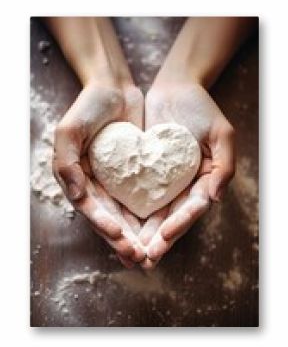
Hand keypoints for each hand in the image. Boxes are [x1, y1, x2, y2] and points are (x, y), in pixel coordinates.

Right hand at [53, 80, 145, 265]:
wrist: (114, 88)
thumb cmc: (89, 107)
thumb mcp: (69, 130)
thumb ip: (67, 162)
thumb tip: (77, 196)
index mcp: (77, 180)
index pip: (91, 210)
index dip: (104, 226)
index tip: (121, 238)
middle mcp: (95, 187)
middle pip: (109, 220)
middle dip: (123, 242)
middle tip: (140, 258)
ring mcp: (115, 183)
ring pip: (126, 216)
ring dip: (137, 237)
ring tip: (151, 255)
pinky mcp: (134, 177)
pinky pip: (142, 200)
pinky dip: (149, 217)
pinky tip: (162, 230)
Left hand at [139, 82, 234, 268]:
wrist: (174, 88)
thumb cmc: (201, 108)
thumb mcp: (221, 134)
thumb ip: (224, 165)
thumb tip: (215, 198)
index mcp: (204, 182)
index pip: (192, 209)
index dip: (179, 224)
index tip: (163, 237)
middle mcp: (184, 187)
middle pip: (171, 219)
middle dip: (158, 240)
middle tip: (143, 258)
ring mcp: (164, 183)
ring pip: (152, 214)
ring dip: (141, 234)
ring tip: (128, 252)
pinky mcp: (145, 174)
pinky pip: (136, 197)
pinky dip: (128, 213)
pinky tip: (116, 227)